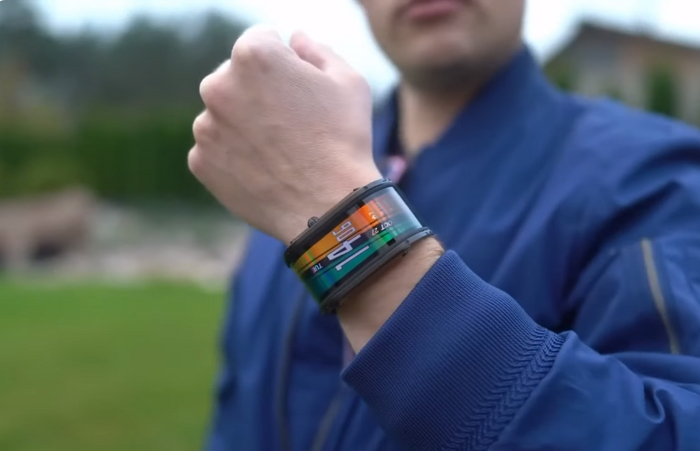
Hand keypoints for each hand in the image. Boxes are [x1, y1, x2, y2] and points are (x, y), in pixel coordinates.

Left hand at [189, 26, 381, 242]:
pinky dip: (235, 154)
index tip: (301, 89)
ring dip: (245, 123)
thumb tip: (295, 38)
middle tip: (291, 123)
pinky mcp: (200, 161)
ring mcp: (205, 126)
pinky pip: (217, 148)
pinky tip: (265, 168)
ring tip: (279, 150)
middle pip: (237, 76)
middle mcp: (218, 85)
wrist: (327, 206)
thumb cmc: (343, 140)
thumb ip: (317, 49)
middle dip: (259, 91)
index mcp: (253, 55)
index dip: (287, 62)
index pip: (262, 40)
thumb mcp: (347, 81)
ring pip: (225, 113)